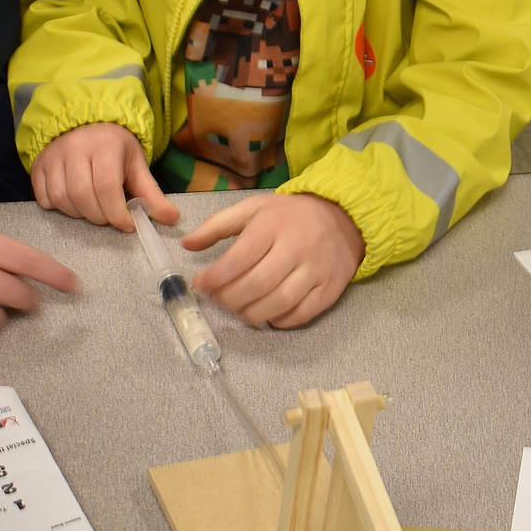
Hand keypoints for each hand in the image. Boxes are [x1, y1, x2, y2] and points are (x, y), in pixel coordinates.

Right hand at [30, 124, 178, 231]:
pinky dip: (59, 207)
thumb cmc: (115, 148)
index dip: (117, 213)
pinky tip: (74, 202)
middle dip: (99, 216)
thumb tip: (172, 219)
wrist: (86, 124)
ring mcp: (53, 156)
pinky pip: (44, 197)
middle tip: (110, 216)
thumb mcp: (136, 166)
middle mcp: (75, 147)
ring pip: (62, 199)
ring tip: (93, 209)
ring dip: (79, 214)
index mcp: (105, 145)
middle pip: (82, 196)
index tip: (127, 224)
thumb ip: (152, 195)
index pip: (107, 188)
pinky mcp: (38, 165)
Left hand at [183, 193, 365, 328]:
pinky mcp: (330, 289)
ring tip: (240, 309)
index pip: (238, 258)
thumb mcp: (253, 209)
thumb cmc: (290, 216)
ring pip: (278, 303)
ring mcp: (316, 270)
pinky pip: (301, 315)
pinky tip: (267, 313)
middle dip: (229, 299)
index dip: (214, 277)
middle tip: (219, 299)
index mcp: (273, 225)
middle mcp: (297, 247)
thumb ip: (218, 226)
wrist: (342, 217)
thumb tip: (187, 244)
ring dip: (251, 314)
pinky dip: (279, 321)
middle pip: (256, 285)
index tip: (201, 284)